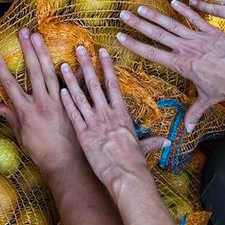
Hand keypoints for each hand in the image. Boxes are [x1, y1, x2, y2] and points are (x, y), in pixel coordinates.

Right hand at [0, 28, 79, 177]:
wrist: (66, 163)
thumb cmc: (41, 151)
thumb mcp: (21, 135)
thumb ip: (10, 117)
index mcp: (27, 111)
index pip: (10, 85)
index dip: (1, 68)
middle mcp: (43, 103)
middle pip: (34, 72)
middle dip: (27, 50)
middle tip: (23, 32)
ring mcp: (60, 102)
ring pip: (52, 73)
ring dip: (45, 53)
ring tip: (39, 36)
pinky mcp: (73, 105)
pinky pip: (74, 85)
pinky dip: (74, 70)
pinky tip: (75, 53)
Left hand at [59, 45, 164, 193]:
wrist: (126, 175)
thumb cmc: (134, 163)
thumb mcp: (142, 148)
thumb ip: (150, 141)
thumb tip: (165, 141)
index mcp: (121, 113)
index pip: (113, 84)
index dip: (106, 66)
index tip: (101, 51)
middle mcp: (107, 114)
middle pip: (95, 84)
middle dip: (86, 65)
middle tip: (79, 48)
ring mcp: (94, 123)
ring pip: (80, 96)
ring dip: (71, 80)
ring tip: (63, 65)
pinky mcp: (84, 135)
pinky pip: (74, 115)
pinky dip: (67, 102)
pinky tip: (60, 91)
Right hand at [117, 0, 224, 130]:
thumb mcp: (207, 100)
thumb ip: (194, 112)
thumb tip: (187, 129)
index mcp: (181, 65)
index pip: (152, 53)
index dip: (135, 44)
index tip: (121, 36)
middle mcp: (186, 49)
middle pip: (157, 34)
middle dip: (138, 24)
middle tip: (124, 14)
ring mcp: (199, 39)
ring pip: (172, 24)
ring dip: (155, 15)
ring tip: (141, 7)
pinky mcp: (212, 32)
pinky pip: (196, 18)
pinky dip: (185, 9)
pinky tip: (173, 1)